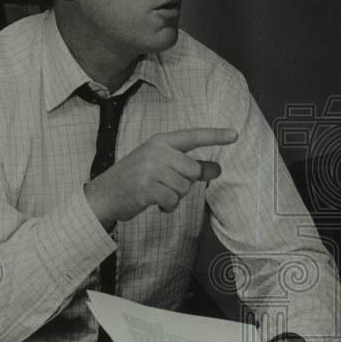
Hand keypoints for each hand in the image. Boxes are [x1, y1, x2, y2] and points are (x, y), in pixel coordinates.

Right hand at [84, 127, 237, 227]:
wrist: (105, 194)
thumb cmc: (136, 178)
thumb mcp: (161, 165)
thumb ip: (188, 165)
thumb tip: (217, 168)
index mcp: (161, 141)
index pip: (192, 136)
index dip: (215, 136)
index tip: (235, 134)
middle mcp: (156, 152)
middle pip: (192, 170)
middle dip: (186, 183)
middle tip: (169, 186)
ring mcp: (150, 169)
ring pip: (183, 188)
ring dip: (175, 197)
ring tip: (158, 194)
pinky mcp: (146, 188)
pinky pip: (172, 200)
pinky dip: (168, 207)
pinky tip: (156, 204)